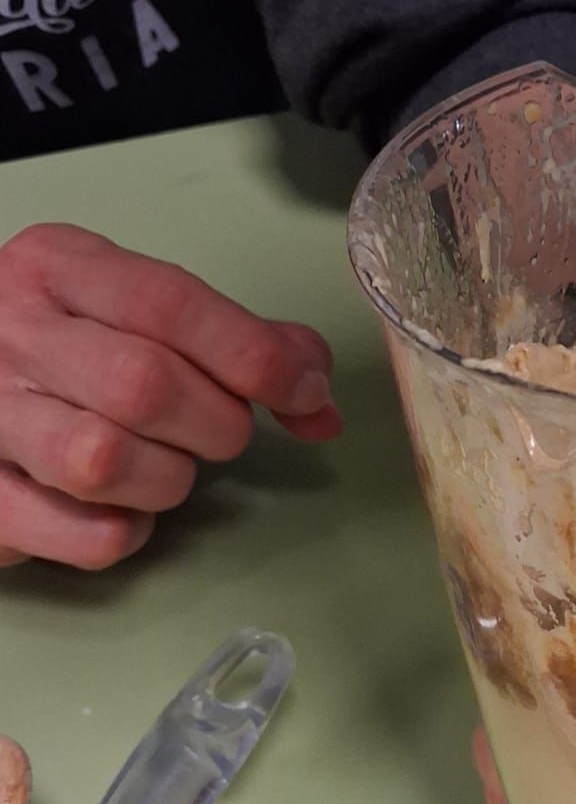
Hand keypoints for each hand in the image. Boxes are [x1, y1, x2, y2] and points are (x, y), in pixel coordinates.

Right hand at [0, 224, 341, 569]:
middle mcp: (12, 332)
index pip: (168, 304)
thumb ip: (234, 340)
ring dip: (166, 478)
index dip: (253, 355)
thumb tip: (317, 397)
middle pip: (144, 385)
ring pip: (103, 462)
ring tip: (159, 465)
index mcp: (57, 268)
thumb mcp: (133, 310)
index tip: (304, 391)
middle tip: (218, 432)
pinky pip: (85, 535)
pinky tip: (119, 508)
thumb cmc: (62, 348)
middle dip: (215, 423)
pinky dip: (126, 532)